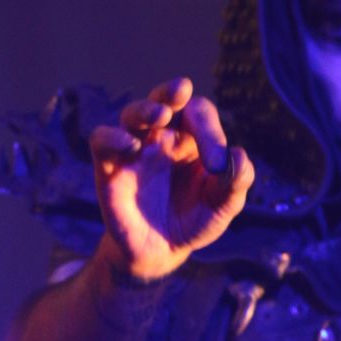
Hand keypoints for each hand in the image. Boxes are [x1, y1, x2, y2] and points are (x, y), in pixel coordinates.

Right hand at [89, 77, 253, 279]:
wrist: (162, 251)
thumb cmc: (195, 221)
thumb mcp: (222, 206)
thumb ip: (236, 183)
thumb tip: (238, 155)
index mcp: (193, 139)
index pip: (199, 115)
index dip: (210, 131)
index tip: (218, 166)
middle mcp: (163, 137)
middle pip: (163, 99)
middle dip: (171, 92)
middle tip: (182, 89)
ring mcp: (134, 150)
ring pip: (132, 114)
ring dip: (144, 109)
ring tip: (160, 114)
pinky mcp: (109, 168)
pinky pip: (102, 140)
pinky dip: (113, 137)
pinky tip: (131, 147)